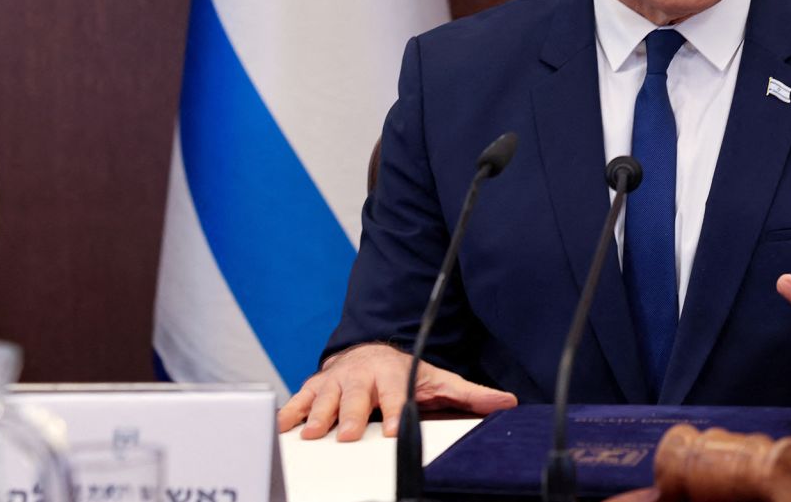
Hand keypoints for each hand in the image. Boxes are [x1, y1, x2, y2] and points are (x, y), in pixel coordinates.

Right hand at [276, 343, 517, 440]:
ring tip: (311, 435)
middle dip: (348, 416)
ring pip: (324, 398)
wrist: (368, 354)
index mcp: (392, 374)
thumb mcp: (437, 381)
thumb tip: (507, 402)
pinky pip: (298, 400)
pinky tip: (283, 428)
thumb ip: (470, 394)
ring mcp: (335, 382)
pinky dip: (289, 413)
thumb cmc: (404, 374)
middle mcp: (362, 376)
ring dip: (317, 416)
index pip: (395, 394)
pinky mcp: (314, 388)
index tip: (391, 429)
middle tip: (344, 435)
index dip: (394, 411)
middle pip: (355, 398)